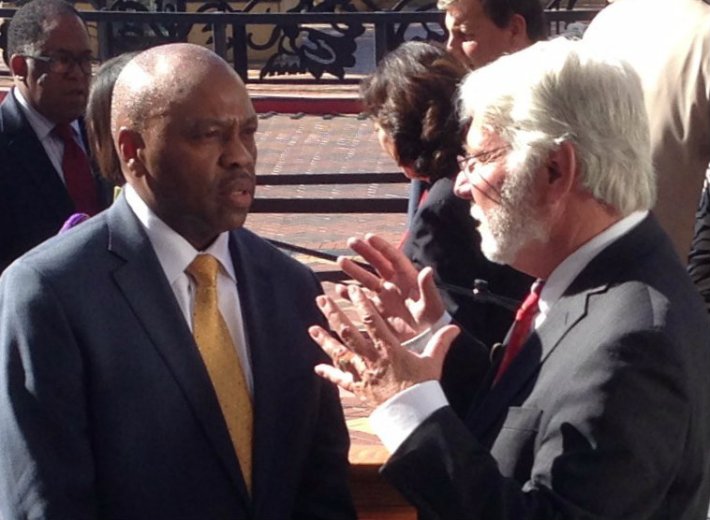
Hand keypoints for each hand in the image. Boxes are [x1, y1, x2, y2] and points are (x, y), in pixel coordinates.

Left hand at [311, 284, 459, 406]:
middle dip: (334, 314)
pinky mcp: (359, 389)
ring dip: (324, 340)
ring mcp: (362, 374)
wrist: (413, 416)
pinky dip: (329, 374)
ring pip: (340, 353)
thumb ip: (440, 342)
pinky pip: (341, 380)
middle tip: (321, 299)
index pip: (372, 322)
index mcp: (389, 349)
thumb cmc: (424, 387)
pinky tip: (317, 368)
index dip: (362, 304)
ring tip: (311, 328)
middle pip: (348, 333)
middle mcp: (371, 359)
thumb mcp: (433, 362)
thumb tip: (454, 327)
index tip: (352, 289)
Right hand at [337, 234, 446, 333]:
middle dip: (365, 252)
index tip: (369, 237)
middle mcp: (394, 285)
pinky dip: (350, 294)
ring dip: (354, 270)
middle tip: (351, 241)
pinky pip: (361, 299)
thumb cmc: (433, 320)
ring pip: (366, 279)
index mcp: (408, 279)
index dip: (382, 247)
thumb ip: (428, 288)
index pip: (393, 258)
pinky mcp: (377, 311)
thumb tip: (427, 270)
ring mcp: (384, 297)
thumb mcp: (432, 304)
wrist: (426, 340)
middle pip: (377, 264)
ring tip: (341, 260)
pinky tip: (339, 289)